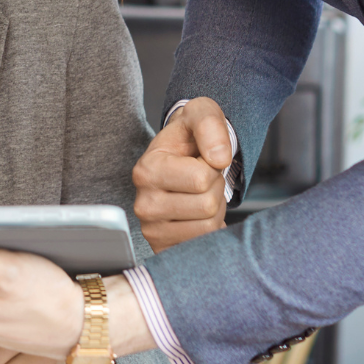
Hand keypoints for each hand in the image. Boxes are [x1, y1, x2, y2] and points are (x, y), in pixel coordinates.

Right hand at [132, 96, 232, 251]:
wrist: (180, 158)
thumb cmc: (190, 138)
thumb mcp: (201, 114)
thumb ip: (210, 126)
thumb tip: (219, 158)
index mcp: (147, 170)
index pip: (202, 179)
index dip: (213, 167)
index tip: (201, 160)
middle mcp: (144, 204)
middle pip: (207, 205)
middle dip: (215, 189)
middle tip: (202, 179)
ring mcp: (152, 230)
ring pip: (208, 227)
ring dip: (214, 210)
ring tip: (198, 195)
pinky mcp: (164, 248)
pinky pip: (204, 244)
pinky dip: (209, 229)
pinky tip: (196, 215)